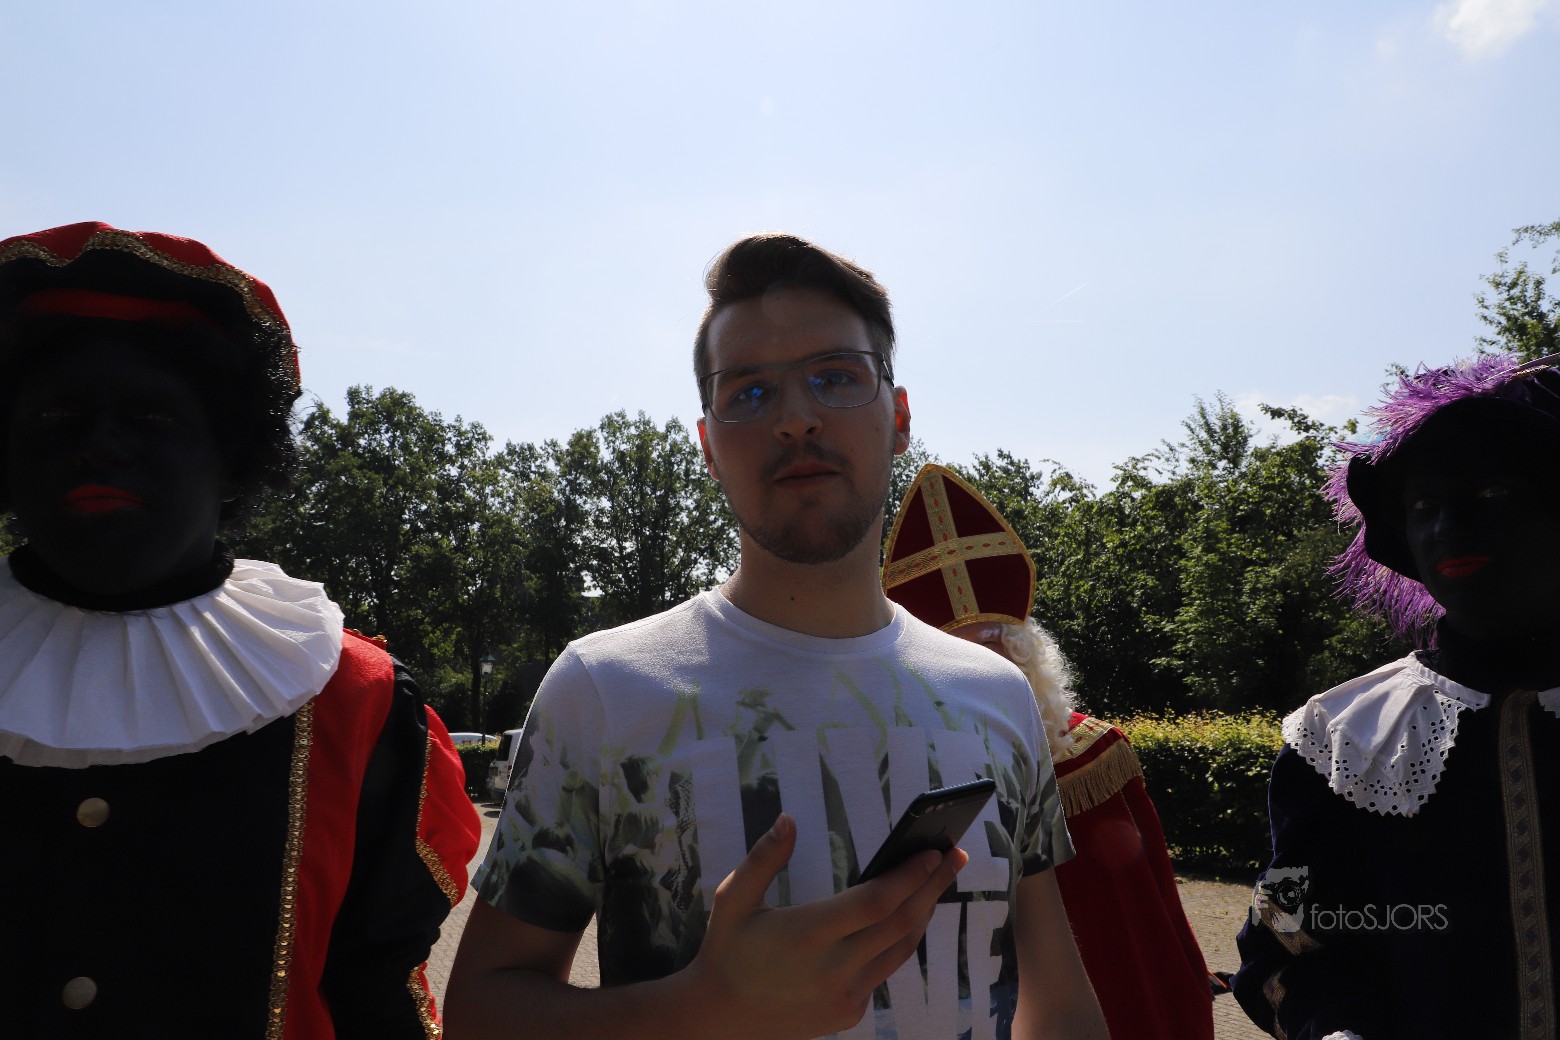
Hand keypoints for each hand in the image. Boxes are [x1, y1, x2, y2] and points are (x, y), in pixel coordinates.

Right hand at [681, 812, 966, 1039]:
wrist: (718, 1019)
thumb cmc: (727, 951)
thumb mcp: (732, 899)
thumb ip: (763, 858)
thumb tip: (787, 820)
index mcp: (808, 934)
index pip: (876, 901)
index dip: (910, 876)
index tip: (933, 852)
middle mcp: (834, 968)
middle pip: (902, 922)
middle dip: (933, 886)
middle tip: (955, 856)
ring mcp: (846, 995)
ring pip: (901, 949)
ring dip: (922, 913)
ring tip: (936, 882)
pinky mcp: (849, 1013)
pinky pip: (884, 972)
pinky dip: (897, 942)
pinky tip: (901, 919)